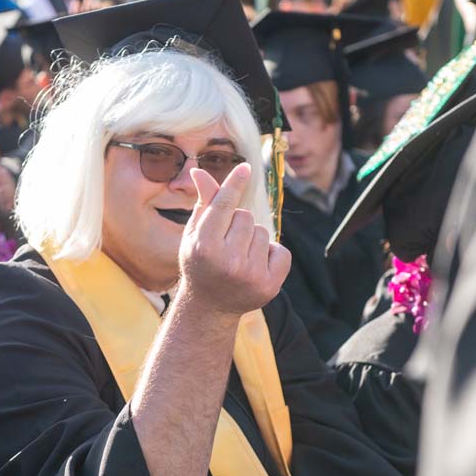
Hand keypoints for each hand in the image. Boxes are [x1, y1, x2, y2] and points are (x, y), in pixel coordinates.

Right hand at [178, 163, 290, 316]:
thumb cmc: (200, 263)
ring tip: (238, 257)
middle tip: (226, 244)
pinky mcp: (270, 286)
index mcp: (204, 247)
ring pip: (263, 232)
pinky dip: (271, 254)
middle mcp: (228, 262)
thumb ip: (204, 203)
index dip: (234, 184)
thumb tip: (199, 171)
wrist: (210, 306)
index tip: (244, 168)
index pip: (224, 205)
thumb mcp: (195, 234)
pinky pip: (280, 250)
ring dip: (253, 239)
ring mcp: (251, 275)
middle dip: (238, 224)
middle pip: (246, 217)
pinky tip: (255, 266)